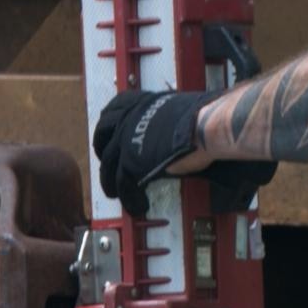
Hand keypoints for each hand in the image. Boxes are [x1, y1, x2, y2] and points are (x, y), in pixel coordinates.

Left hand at [91, 89, 275, 217]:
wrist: (204, 126)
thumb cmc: (201, 117)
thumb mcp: (175, 110)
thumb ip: (164, 119)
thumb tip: (170, 128)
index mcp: (140, 103)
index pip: (114, 109)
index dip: (108, 125)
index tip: (109, 134)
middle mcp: (128, 119)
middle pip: (102, 136)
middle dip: (103, 152)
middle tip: (108, 164)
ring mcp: (126, 140)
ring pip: (109, 165)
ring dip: (110, 181)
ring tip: (116, 193)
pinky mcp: (132, 161)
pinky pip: (123, 183)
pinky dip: (129, 197)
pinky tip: (137, 204)